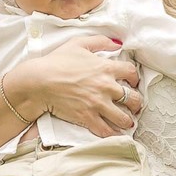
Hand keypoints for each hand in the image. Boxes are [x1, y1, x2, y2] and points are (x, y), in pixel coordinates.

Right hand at [9, 36, 142, 136]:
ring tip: (127, 122)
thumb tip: (117, 43)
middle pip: (133, 98)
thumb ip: (100, 41)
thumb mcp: (78, 43)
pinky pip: (106, 130)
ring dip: (128, 120)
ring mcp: (97, 104)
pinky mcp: (87, 117)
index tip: (132, 82)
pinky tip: (116, 134)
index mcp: (106, 68)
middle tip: (135, 106)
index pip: (132, 72)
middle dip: (136, 103)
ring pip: (123, 117)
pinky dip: (113, 134)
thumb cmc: (56, 61)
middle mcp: (106, 87)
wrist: (39, 81)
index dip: (135, 78)